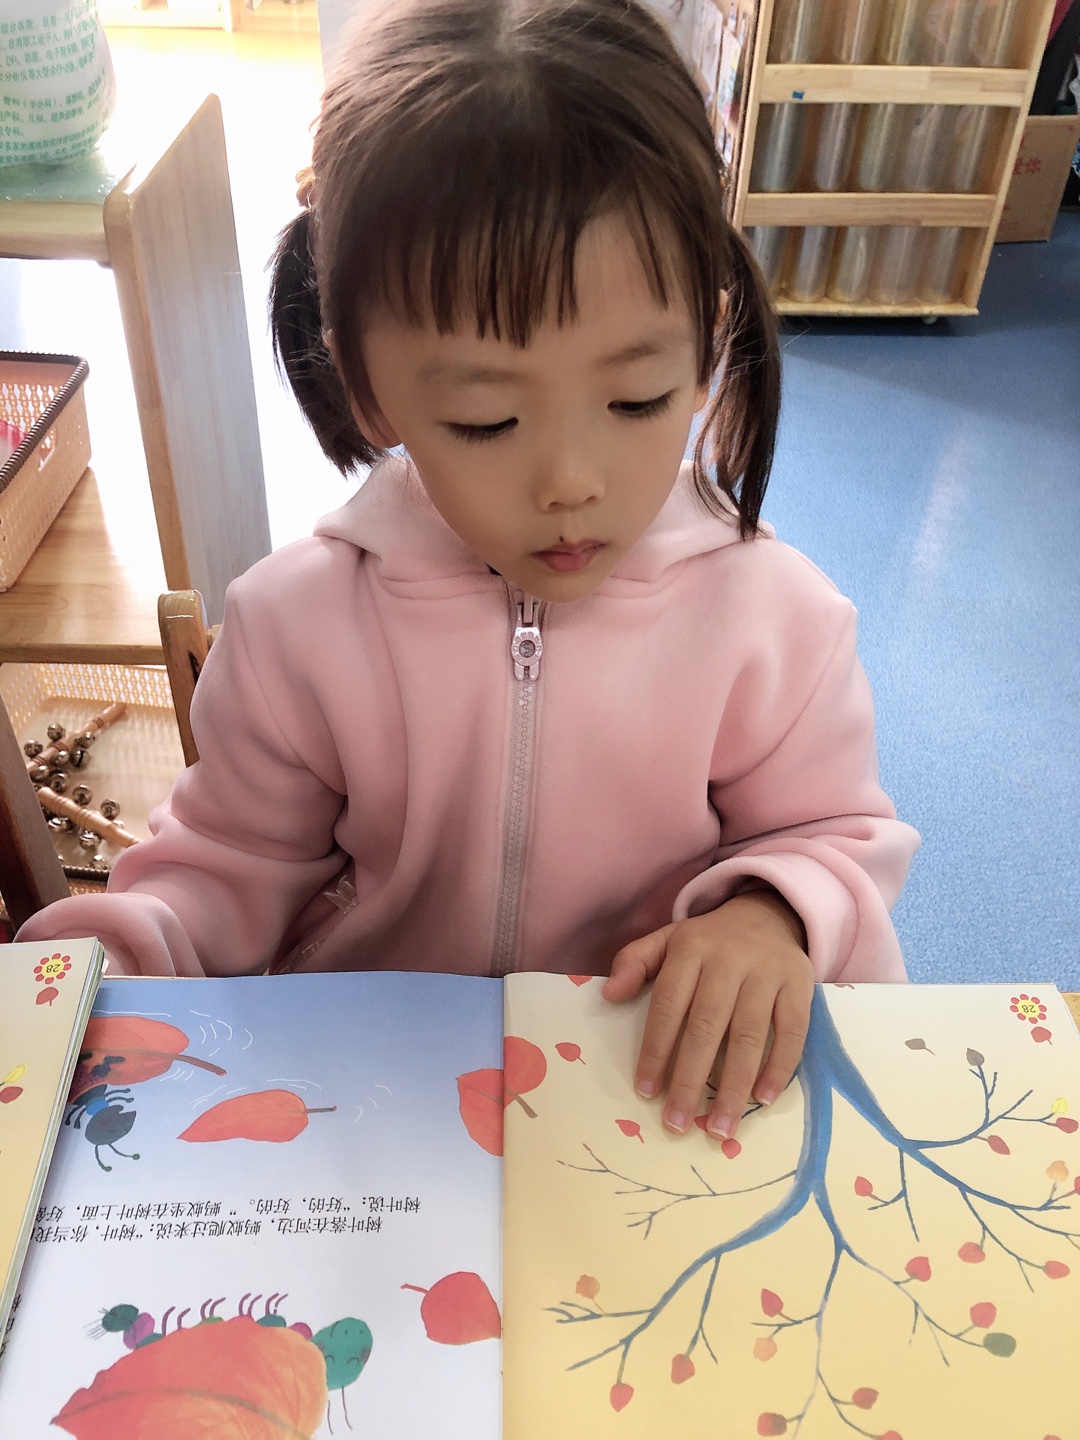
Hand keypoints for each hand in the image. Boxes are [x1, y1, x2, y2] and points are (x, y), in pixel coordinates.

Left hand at [601, 890, 813, 1137]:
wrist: (767, 915)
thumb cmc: (709, 942)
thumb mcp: (667, 940)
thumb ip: (634, 962)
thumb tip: (609, 995)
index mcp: (691, 949)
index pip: (669, 1003)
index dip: (656, 1048)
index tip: (647, 1091)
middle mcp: (729, 960)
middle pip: (707, 1025)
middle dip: (691, 1079)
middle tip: (678, 1123)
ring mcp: (767, 972)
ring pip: (749, 1034)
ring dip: (734, 1085)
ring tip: (721, 1127)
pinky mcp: (800, 985)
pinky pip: (792, 1031)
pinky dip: (780, 1067)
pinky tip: (763, 1099)